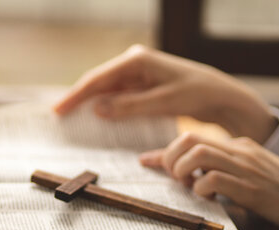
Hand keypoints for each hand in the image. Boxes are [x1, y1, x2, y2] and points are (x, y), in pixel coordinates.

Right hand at [54, 45, 276, 143]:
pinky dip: (108, 109)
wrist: (220, 96)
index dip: (76, 96)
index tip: (59, 111)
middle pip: (99, 83)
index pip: (98, 79)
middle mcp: (134, 63)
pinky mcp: (144, 86)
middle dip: (79, 100)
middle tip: (59, 117)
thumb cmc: (196, 94)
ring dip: (92, 105)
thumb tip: (96, 108)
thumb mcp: (163, 102)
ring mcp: (138, 74)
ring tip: (72, 120)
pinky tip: (97, 120)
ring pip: (107, 91)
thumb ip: (129, 106)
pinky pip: (120, 98)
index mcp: (137, 60)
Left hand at [140, 133, 278, 229]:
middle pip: (190, 139)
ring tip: (189, 185)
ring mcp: (246, 167)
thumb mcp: (251, 175)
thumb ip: (224, 170)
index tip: (146, 161)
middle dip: (171, 157)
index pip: (193, 138)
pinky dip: (202, 188)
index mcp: (239, 146)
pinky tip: (207, 197)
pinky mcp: (250, 187)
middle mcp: (240, 151)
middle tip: (175, 178)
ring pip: (198, 153)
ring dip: (183, 170)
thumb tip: (193, 177)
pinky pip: (214, 178)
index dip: (165, 151)